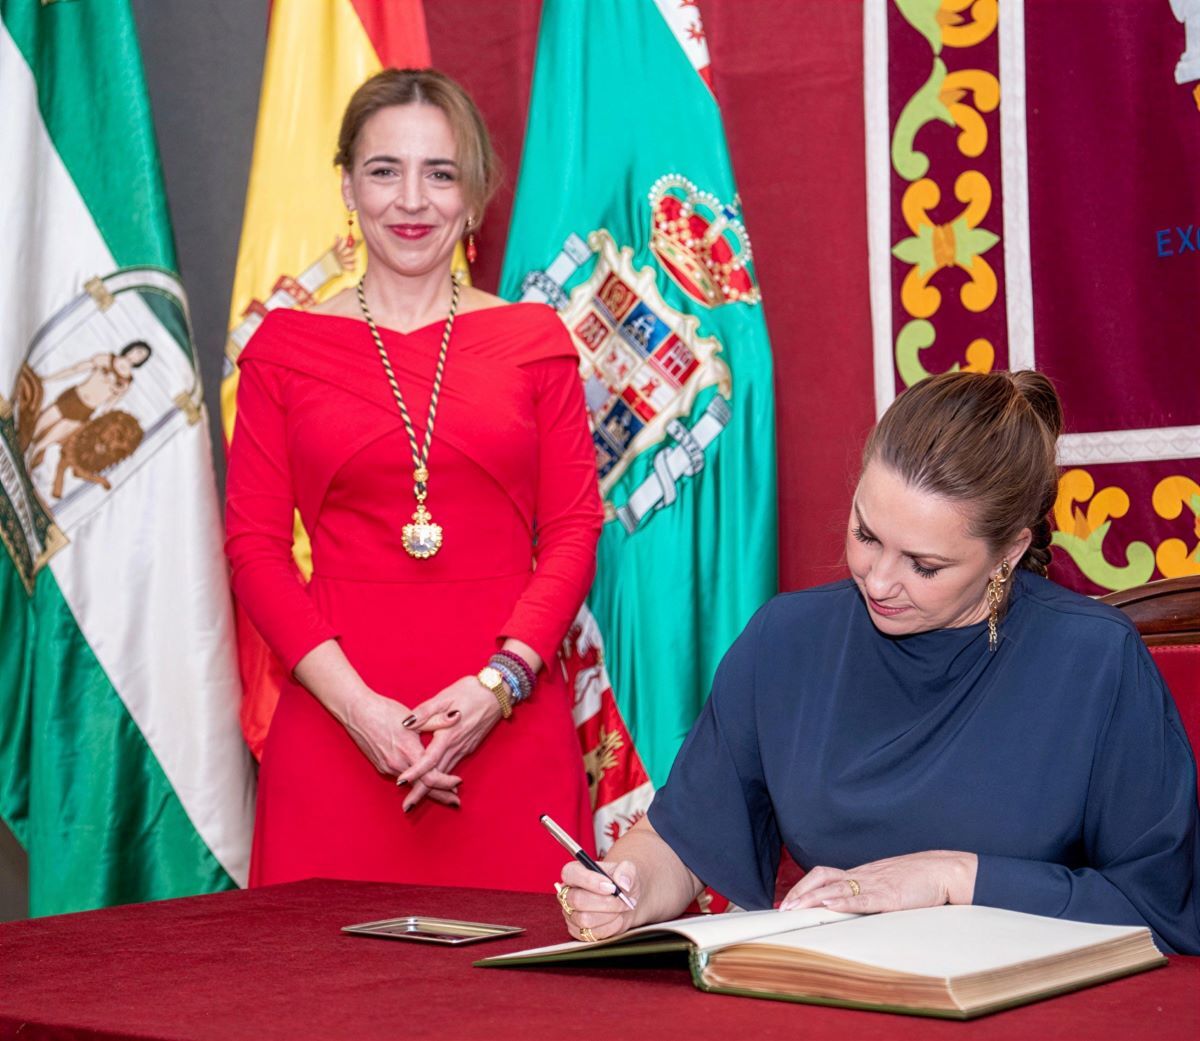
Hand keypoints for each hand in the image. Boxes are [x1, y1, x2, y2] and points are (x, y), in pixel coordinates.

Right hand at [341, 690, 461, 807]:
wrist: (356, 712)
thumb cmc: (385, 711)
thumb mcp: (414, 716)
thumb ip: (437, 720)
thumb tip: (457, 716)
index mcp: (409, 750)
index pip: (431, 776)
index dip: (446, 782)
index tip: (459, 783)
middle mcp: (397, 763)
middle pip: (423, 787)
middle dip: (441, 795)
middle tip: (456, 801)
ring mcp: (387, 767)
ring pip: (412, 784)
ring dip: (427, 789)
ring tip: (444, 793)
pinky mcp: (381, 766)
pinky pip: (402, 777)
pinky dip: (414, 781)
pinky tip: (422, 780)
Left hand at [395, 676, 503, 810]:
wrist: (498, 692)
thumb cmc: (470, 691)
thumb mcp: (445, 696)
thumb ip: (425, 712)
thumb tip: (406, 723)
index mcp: (448, 734)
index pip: (429, 759)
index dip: (415, 771)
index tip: (401, 782)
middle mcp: (457, 746)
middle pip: (437, 774)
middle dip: (422, 791)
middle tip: (407, 807)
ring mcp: (465, 748)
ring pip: (446, 773)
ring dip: (433, 788)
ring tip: (417, 799)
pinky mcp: (469, 746)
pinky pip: (453, 766)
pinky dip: (444, 778)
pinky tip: (438, 785)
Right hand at [556, 859, 640, 940]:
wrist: (625, 902)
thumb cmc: (621, 883)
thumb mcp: (628, 869)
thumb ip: (626, 872)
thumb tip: (622, 883)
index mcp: (574, 872)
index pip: (570, 874)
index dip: (590, 881)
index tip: (612, 887)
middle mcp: (568, 893)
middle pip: (577, 900)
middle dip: (605, 902)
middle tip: (623, 900)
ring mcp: (570, 914)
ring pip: (585, 919)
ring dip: (609, 915)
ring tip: (622, 908)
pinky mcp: (577, 931)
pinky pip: (591, 934)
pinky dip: (610, 927)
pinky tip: (617, 919)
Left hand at [780, 851, 977, 913]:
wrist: (945, 871)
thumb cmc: (920, 878)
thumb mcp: (889, 883)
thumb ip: (871, 892)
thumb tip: (853, 906)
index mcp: (863, 873)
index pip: (825, 874)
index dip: (805, 886)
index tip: (790, 900)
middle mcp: (864, 875)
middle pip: (822, 877)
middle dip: (800, 892)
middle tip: (784, 908)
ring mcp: (876, 884)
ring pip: (836, 887)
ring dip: (812, 898)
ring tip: (795, 908)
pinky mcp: (890, 896)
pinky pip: (862, 898)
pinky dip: (842, 902)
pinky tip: (828, 905)